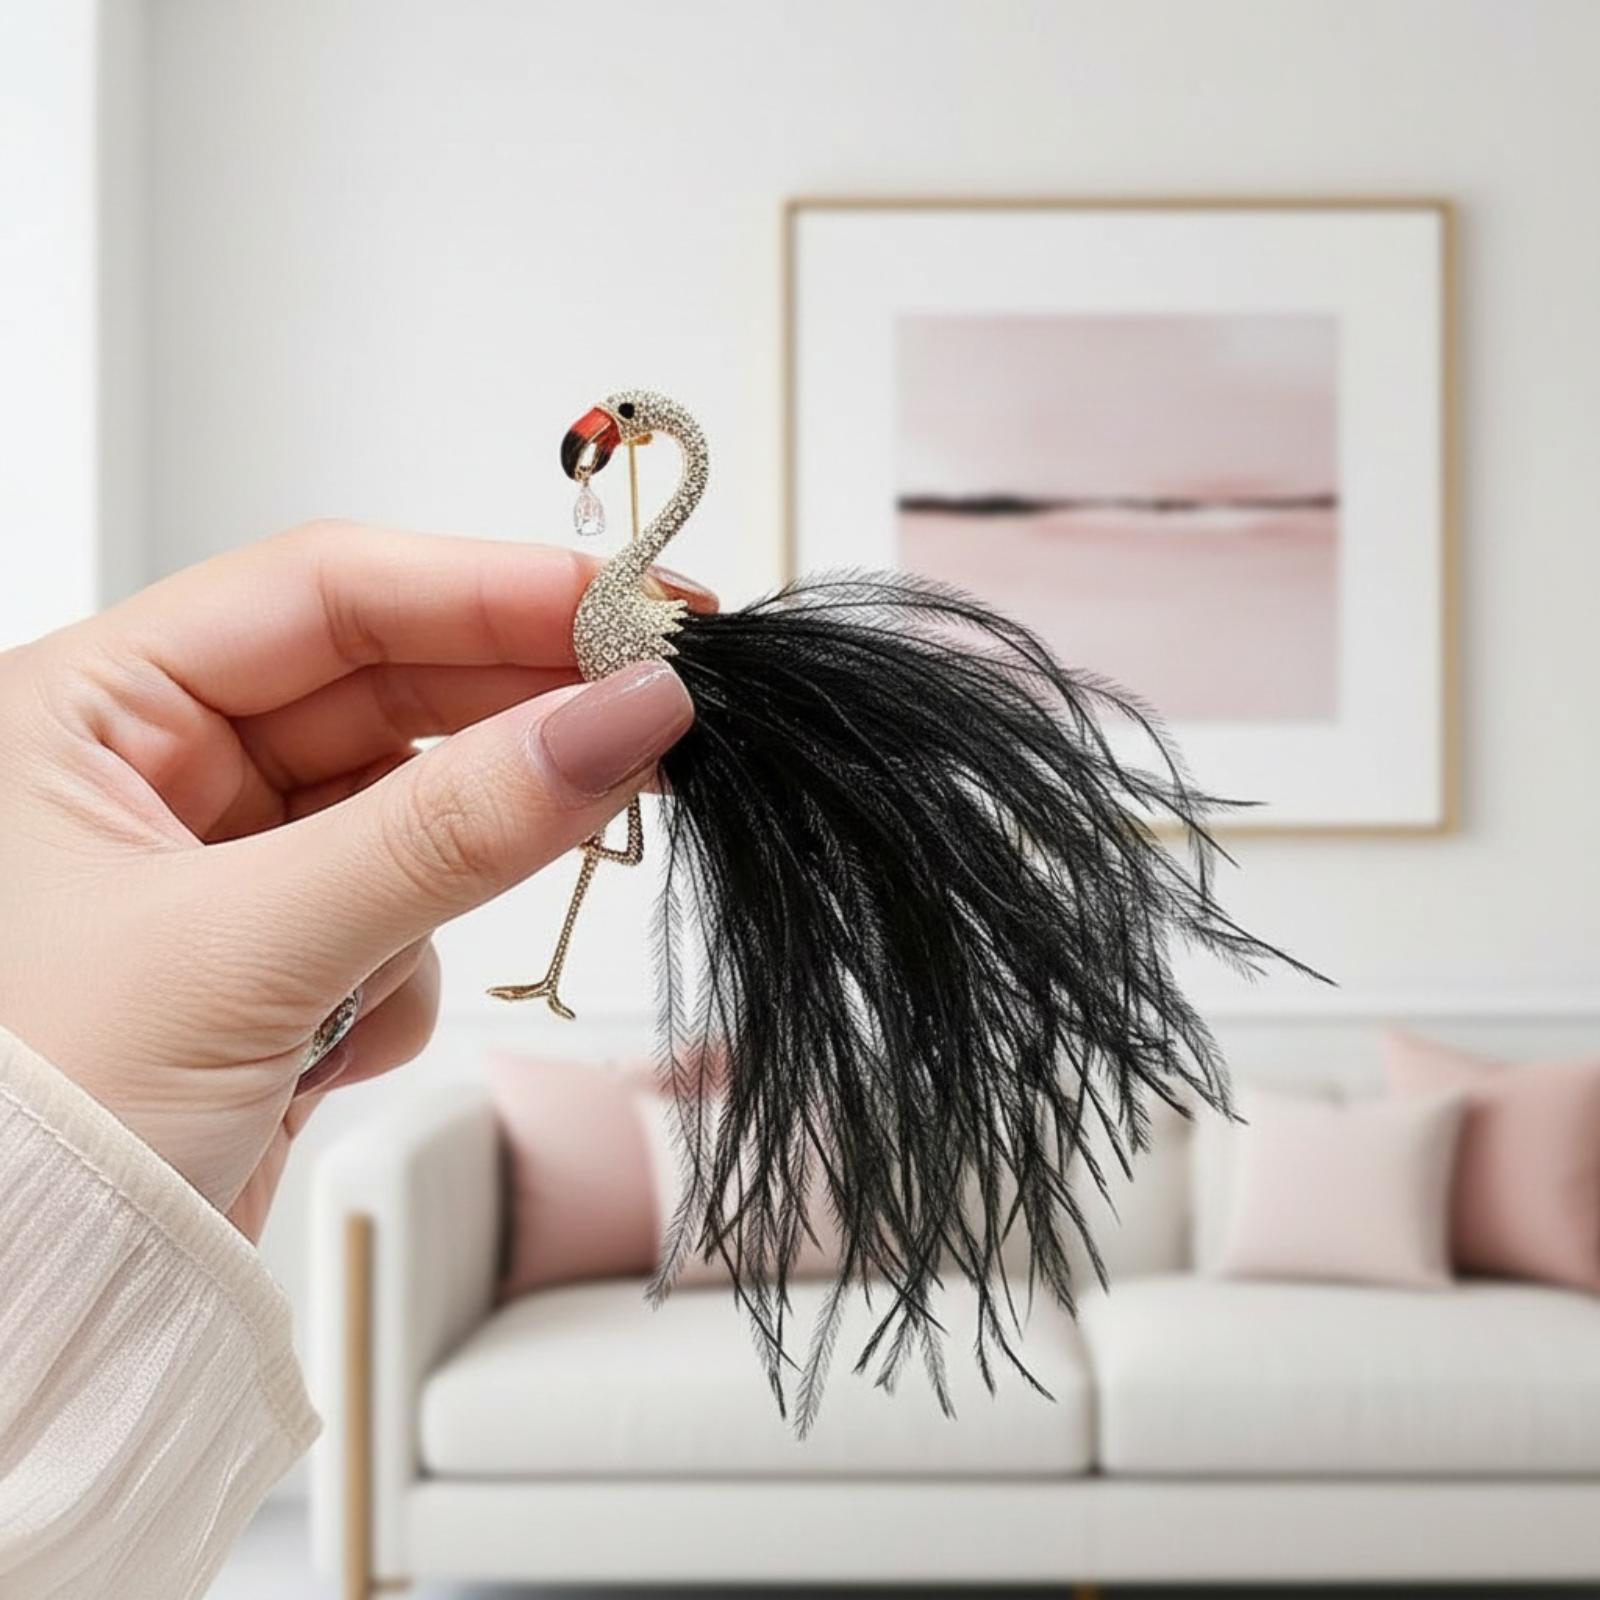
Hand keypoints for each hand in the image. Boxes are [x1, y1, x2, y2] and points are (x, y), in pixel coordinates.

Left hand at [0, 522, 704, 1237]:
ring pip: (408, 813)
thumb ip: (450, 829)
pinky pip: (400, 913)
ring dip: (433, 888)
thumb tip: (619, 721)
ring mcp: (220, 866)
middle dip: (508, 723)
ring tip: (371, 977)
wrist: (22, 1327)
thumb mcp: (249, 954)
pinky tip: (324, 1047)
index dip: (490, 589)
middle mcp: (150, 770)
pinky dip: (398, 975)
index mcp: (86, 711)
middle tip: (648, 720)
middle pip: (384, 691)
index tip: (630, 615)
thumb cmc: (23, 1145)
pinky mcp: (277, 954)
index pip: (327, 594)